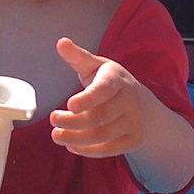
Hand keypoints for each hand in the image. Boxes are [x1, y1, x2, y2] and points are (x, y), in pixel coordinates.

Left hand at [50, 37, 145, 158]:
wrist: (140, 102)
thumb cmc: (109, 81)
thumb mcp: (95, 66)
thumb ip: (77, 56)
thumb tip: (61, 42)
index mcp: (118, 79)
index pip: (104, 89)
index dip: (87, 99)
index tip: (69, 104)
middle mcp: (130, 100)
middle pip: (100, 116)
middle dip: (73, 121)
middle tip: (53, 120)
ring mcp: (134, 122)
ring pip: (102, 135)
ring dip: (76, 138)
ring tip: (56, 135)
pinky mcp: (134, 140)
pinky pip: (109, 150)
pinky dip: (88, 150)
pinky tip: (71, 146)